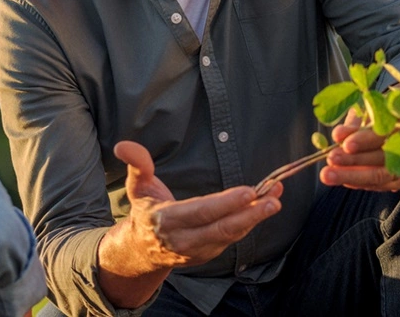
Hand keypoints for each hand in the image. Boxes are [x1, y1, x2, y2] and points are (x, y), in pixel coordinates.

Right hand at [97, 141, 281, 307]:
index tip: (248, 192)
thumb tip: (124, 145)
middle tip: (272, 200)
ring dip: (255, 219)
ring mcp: (199, 251)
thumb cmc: (144, 212)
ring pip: (230, 236)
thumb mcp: (137, 187)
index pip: (199, 213)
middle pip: (220, 229)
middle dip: (249, 215)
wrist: (142, 251)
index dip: (224, 204)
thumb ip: (136, 165)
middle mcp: (183, 240)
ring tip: (275, 200)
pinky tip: (265, 206)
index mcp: (165, 221)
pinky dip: (250, 223)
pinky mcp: (210, 255)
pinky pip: (232, 239)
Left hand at [321, 111, 399, 190]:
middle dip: (354, 161)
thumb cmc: (382, 113)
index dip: (364, 140)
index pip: (386, 134)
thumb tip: (338, 136)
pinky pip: (382, 185)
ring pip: (382, 175)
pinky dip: (361, 183)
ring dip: (353, 176)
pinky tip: (344, 179)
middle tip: (331, 160)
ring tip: (329, 174)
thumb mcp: (369, 111)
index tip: (344, 144)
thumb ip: (355, 123)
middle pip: (384, 158)